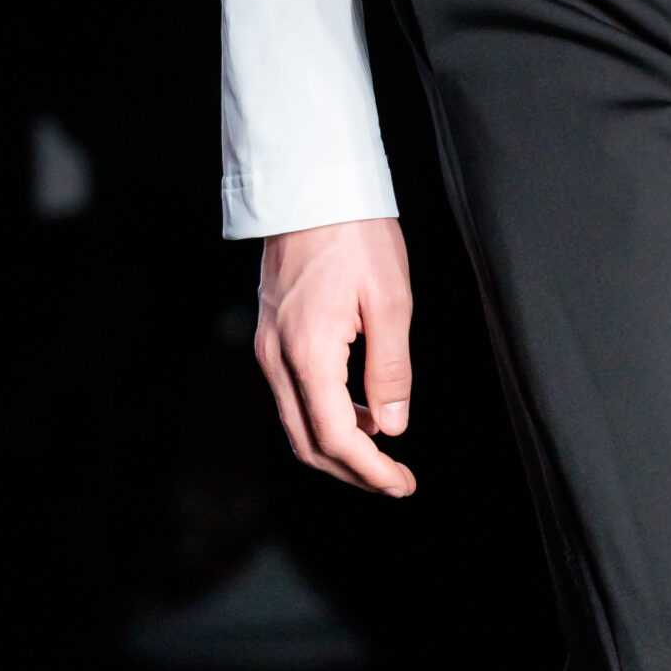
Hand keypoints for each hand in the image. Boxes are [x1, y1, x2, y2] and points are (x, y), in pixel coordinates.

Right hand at [255, 217, 415, 496]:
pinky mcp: (271, 337)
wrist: (312, 186)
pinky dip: (327, 419)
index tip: (402, 484)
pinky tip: (362, 413)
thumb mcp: (391, 302)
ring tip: (385, 453)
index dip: (370, 471)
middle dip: (354, 472)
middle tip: (397, 481)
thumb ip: (391, 372)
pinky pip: (294, 398)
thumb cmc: (356, 234)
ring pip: (298, 425)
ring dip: (340, 449)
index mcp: (308, 351)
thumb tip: (392, 426)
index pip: (336, 437)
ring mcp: (268, 348)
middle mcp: (277, 356)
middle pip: (309, 444)